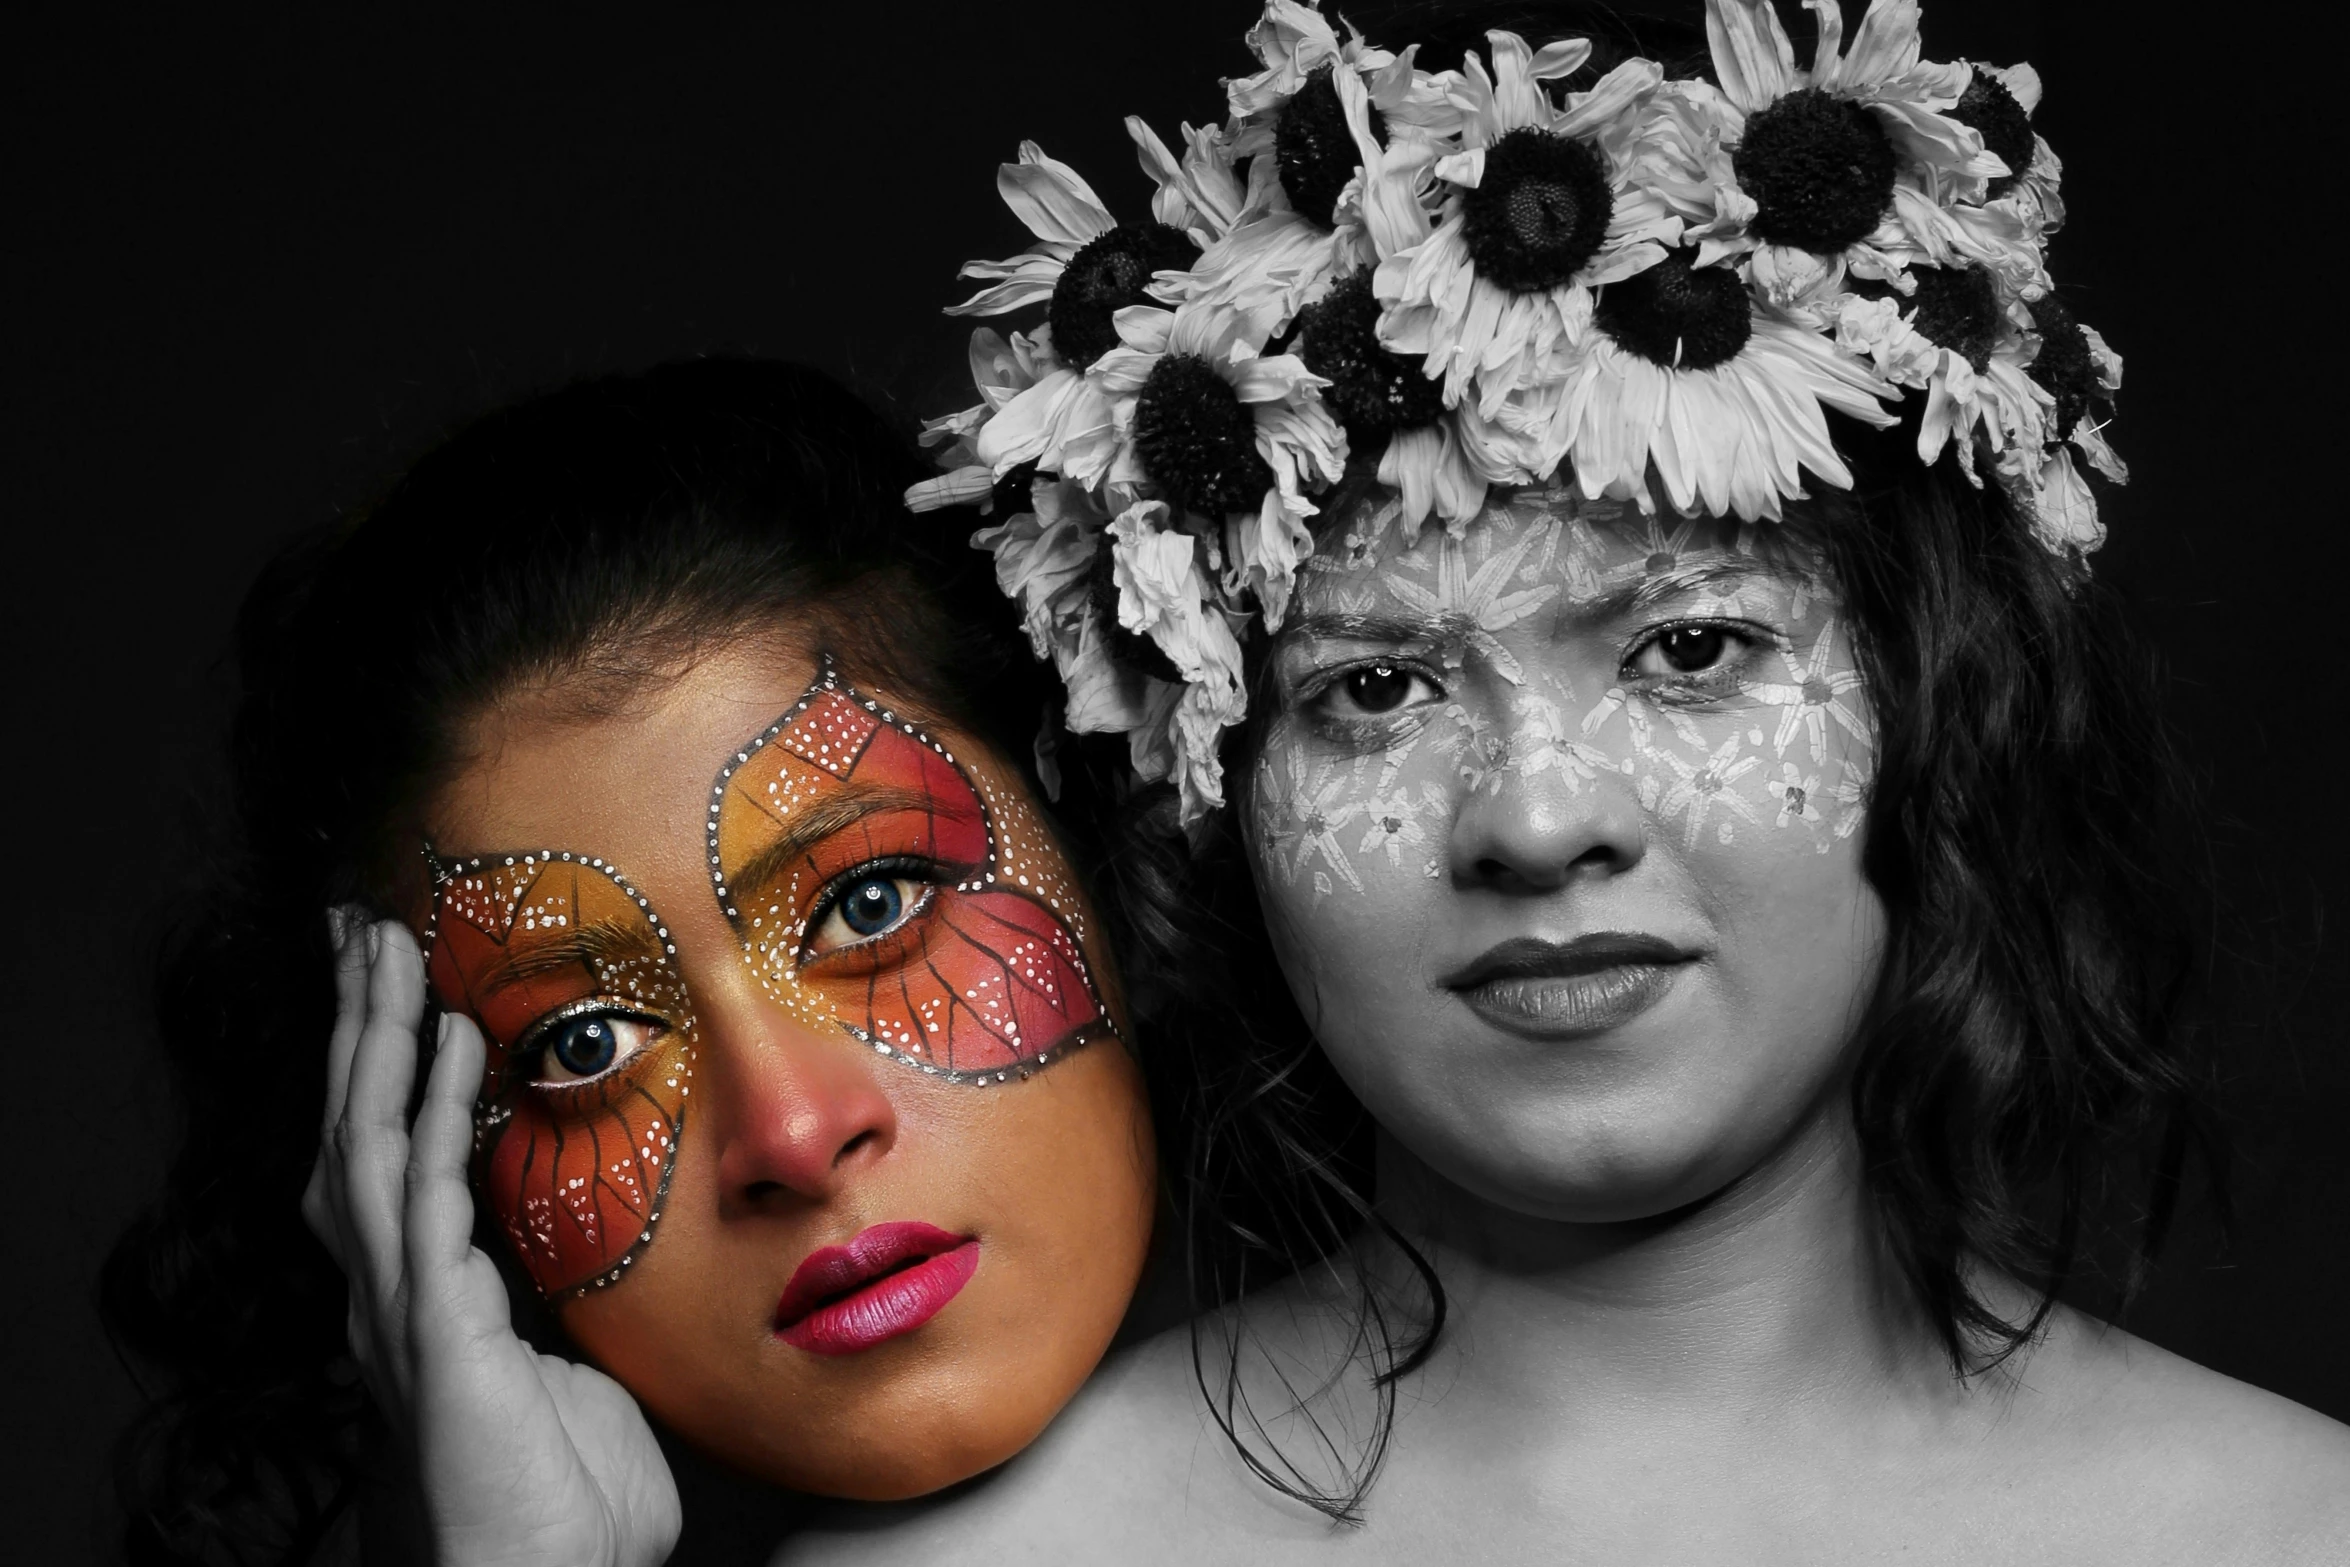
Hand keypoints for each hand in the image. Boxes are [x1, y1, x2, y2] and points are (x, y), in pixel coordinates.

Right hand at [302, 915, 681, 1566]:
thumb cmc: (569, 1514)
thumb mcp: (580, 1382)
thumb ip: (580, 1313)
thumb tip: (621, 1264)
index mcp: (427, 1304)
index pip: (391, 1159)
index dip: (388, 1073)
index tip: (408, 986)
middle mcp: (393, 1300)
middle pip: (353, 1133)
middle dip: (358, 1030)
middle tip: (363, 931)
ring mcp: (400, 1320)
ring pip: (364, 1148)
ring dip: (374, 1045)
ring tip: (383, 952)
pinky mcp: (432, 1343)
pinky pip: (420, 1205)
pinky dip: (430, 1116)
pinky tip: (450, 1049)